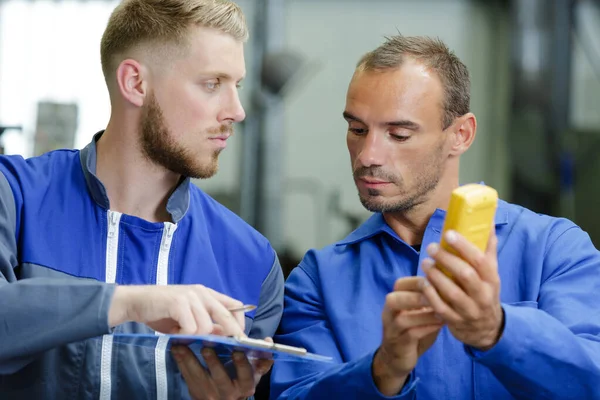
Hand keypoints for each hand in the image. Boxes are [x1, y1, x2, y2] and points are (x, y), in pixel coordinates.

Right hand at [108, 285, 244, 336]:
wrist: (137, 302)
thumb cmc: (164, 312)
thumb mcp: (190, 317)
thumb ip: (207, 324)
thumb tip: (226, 337)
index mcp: (207, 294)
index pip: (235, 305)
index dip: (239, 323)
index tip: (238, 338)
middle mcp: (202, 292)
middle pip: (226, 315)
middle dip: (230, 334)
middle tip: (227, 346)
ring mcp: (191, 296)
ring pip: (206, 326)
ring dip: (195, 336)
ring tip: (181, 333)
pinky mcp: (179, 302)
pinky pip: (191, 328)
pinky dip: (183, 335)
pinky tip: (174, 331)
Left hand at [172, 338, 273, 399]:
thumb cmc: (241, 381)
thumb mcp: (255, 374)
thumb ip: (262, 359)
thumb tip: (268, 341)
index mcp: (245, 385)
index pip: (245, 374)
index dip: (241, 363)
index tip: (237, 349)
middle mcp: (228, 392)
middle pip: (220, 377)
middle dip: (213, 362)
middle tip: (207, 347)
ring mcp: (210, 394)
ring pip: (199, 377)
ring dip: (190, 360)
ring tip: (183, 345)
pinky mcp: (195, 392)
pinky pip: (187, 377)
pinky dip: (180, 363)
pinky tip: (175, 350)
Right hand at [372, 277, 442, 395]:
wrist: (397, 357)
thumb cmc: (413, 329)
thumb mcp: (419, 312)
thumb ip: (429, 299)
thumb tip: (450, 283)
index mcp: (394, 300)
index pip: (400, 284)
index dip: (418, 280)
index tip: (439, 281)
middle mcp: (389, 313)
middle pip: (393, 299)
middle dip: (416, 295)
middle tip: (438, 295)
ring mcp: (392, 329)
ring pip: (402, 319)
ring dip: (424, 314)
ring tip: (443, 312)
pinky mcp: (399, 344)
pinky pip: (411, 334)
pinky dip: (426, 328)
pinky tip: (440, 325)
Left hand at [421, 227, 503, 349]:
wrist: (487, 329)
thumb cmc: (485, 292)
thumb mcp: (491, 273)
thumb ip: (487, 248)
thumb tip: (486, 221)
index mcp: (492, 279)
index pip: (480, 261)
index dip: (464, 246)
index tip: (448, 234)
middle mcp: (483, 295)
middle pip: (465, 275)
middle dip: (446, 259)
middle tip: (431, 248)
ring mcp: (469, 310)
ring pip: (451, 292)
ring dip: (435, 276)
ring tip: (425, 263)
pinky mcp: (455, 321)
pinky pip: (440, 308)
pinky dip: (430, 295)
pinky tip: (423, 283)